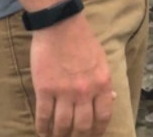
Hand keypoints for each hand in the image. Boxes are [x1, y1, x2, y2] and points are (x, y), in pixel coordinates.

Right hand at [29, 14, 114, 135]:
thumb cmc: (83, 41)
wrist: (61, 26)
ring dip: (59, 135)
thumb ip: (104, 82)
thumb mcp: (101, 61)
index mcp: (102, 83)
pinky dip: (42, 127)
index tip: (92, 136)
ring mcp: (64, 91)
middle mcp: (85, 91)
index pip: (103, 116)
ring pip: (62, 124)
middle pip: (82, 125)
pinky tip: (42, 132)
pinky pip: (44, 116)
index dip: (98, 130)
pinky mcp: (45, 89)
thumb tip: (111, 99)